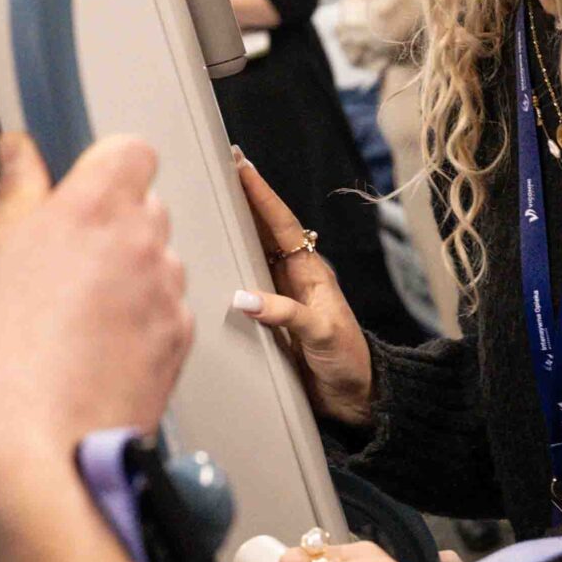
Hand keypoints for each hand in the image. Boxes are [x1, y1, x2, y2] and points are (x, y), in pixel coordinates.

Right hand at [0, 134, 191, 502]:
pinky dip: (142, 318)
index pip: (131, 150)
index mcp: (94, 207)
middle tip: (63, 262)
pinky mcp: (181, 336)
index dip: (105, 167)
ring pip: (157, 259)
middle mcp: (144, 240)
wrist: (42, 444)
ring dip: (129, 273)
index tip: (79, 189)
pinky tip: (97, 347)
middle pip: (145, 206)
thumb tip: (19, 151)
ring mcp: (168, 289)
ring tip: (75, 316)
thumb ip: (17, 193)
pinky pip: (166, 307)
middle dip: (113, 224)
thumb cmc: (3, 356)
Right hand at [230, 153, 372, 426]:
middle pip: (262, 229)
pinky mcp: (269, 318)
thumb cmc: (347, 361)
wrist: (354, 397)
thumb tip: (243, 297)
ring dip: (232, 228)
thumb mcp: (321, 334)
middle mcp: (293, 277)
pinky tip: (206, 260)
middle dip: (242, 198)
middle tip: (217, 167)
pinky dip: (225, 267)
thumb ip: (286, 314)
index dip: (261, 194)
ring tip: (206, 201)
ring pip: (251, 253)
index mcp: (310, 272)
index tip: (241, 164)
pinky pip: (242, 283)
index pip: (281, 224)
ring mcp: (280, 296)